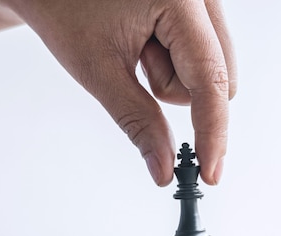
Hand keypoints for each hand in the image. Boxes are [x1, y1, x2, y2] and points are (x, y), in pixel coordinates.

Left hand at [2, 0, 236, 185]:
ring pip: (209, 71)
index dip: (212, 130)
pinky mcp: (198, 7)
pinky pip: (200, 56)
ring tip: (132, 45)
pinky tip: (144, 41)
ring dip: (169, 74)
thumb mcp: (98, 69)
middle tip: (134, 64)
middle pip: (216, 77)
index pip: (210, 76)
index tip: (210, 173)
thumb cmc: (63, 10)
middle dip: (176, 90)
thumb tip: (164, 170)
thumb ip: (138, 121)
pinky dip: (172, 62)